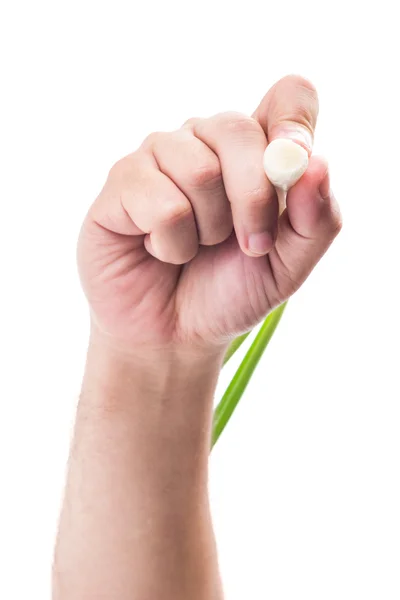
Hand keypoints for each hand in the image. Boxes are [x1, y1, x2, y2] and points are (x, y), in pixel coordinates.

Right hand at [78, 75, 341, 353]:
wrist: (174, 333)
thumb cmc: (230, 290)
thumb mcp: (289, 265)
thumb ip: (316, 220)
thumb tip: (317, 164)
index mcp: (256, 150)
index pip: (289, 96)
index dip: (295, 124)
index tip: (296, 166)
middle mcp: (207, 140)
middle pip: (241, 130)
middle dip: (253, 204)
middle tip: (251, 246)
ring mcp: (161, 155)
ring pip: (200, 171)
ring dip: (207, 231)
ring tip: (195, 247)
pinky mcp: (122, 181)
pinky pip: (161, 203)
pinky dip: (171, 245)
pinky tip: (159, 249)